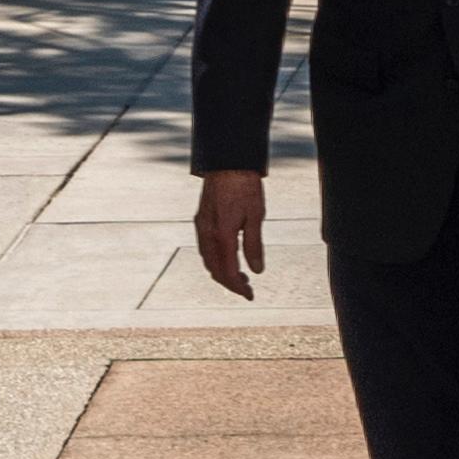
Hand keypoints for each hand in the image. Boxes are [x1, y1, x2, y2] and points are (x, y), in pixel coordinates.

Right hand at [195, 168, 271, 301]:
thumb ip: (254, 245)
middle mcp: (207, 233)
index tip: (249, 295)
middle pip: (214, 270)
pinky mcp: (200, 219)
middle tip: (247, 288)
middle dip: (229, 283)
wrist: (227, 162)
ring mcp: (201, 226)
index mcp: (222, 235)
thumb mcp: (256, 217)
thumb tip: (257, 270)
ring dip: (221, 272)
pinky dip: (215, 259)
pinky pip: (205, 248)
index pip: (227, 272)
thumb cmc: (244, 187)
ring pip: (207, 260)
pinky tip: (228, 257)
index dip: (238, 287)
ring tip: (240, 275)